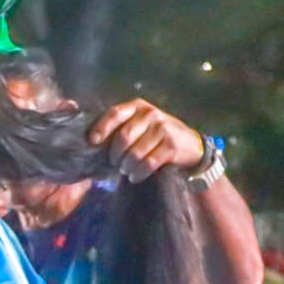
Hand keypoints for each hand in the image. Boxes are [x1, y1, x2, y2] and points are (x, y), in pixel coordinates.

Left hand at [87, 98, 205, 182]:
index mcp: (138, 107)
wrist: (191, 144)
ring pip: (135, 153)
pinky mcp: (171, 145)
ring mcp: (162, 129)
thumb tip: (93, 140)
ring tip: (126, 170)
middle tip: (115, 163)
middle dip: (115, 154)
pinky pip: (148, 163)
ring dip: (127, 166)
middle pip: (124, 136)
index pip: (115, 113)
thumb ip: (121, 126)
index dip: (102, 127)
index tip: (92, 141)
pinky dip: (138, 173)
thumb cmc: (156, 135)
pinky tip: (135, 176)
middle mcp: (150, 114)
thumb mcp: (140, 123)